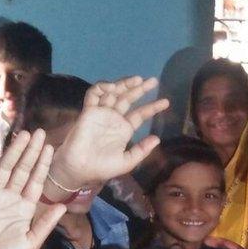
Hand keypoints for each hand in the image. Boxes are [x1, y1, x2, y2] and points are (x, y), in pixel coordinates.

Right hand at [0, 130, 66, 248]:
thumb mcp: (31, 242)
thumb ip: (45, 224)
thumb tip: (63, 206)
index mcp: (24, 207)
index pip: (35, 181)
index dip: (42, 164)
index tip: (49, 147)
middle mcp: (9, 197)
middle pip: (21, 170)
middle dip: (29, 152)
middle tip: (38, 132)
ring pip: (4, 170)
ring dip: (13, 153)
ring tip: (21, 135)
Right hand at [50, 76, 169, 189]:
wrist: (81, 169)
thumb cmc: (103, 167)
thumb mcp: (127, 161)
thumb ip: (141, 150)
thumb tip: (157, 139)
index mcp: (124, 129)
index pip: (140, 114)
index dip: (152, 108)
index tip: (166, 103)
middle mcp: (114, 118)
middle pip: (128, 99)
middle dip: (140, 89)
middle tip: (153, 81)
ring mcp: (102, 113)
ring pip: (114, 93)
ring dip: (124, 85)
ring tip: (138, 79)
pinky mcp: (89, 111)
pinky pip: (94, 95)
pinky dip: (102, 88)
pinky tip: (113, 87)